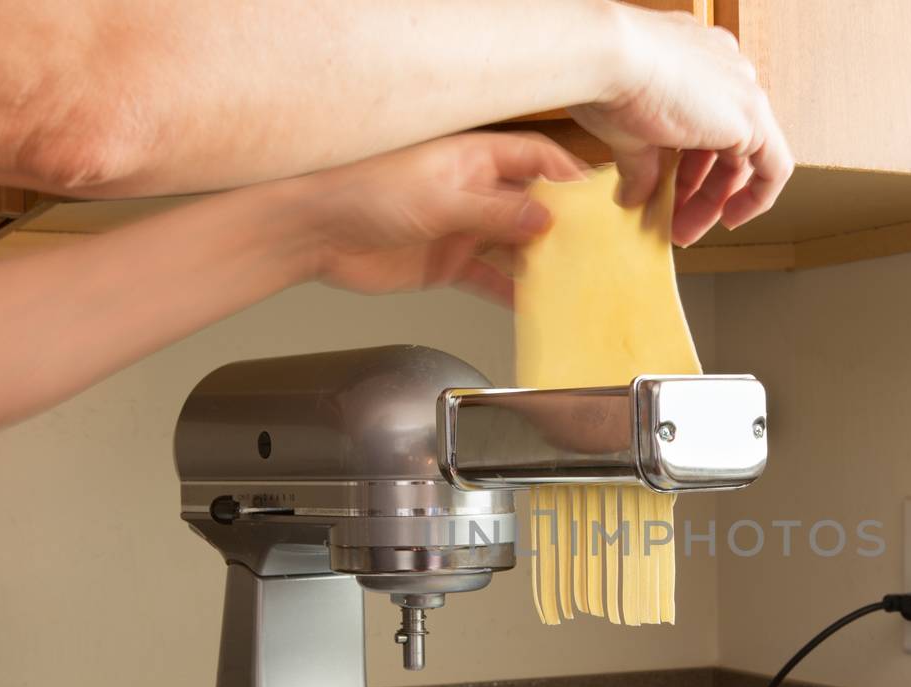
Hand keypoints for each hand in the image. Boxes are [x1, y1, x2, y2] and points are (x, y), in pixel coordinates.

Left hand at [296, 133, 584, 303]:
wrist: (314, 231)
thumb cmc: (362, 192)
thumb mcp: (441, 200)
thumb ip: (495, 212)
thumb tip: (546, 219)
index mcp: (474, 158)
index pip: (536, 159)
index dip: (568, 176)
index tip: (596, 202)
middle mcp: (473, 191)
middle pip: (532, 204)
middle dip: (562, 224)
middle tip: (595, 248)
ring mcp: (462, 228)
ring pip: (515, 244)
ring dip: (541, 262)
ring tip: (571, 280)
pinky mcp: (447, 263)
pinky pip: (490, 278)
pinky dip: (511, 292)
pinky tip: (533, 304)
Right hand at [568, 5, 793, 246]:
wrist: (608, 57)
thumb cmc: (605, 76)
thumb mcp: (625, 131)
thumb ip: (640, 166)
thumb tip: (633, 195)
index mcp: (696, 61)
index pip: (704, 125)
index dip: (688, 169)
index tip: (671, 194)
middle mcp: (724, 70)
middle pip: (723, 146)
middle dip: (696, 193)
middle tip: (673, 223)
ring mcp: (741, 90)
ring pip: (742, 159)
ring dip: (712, 201)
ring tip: (682, 230)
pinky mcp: (751, 116)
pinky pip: (773, 167)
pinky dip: (755, 198)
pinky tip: (730, 219)